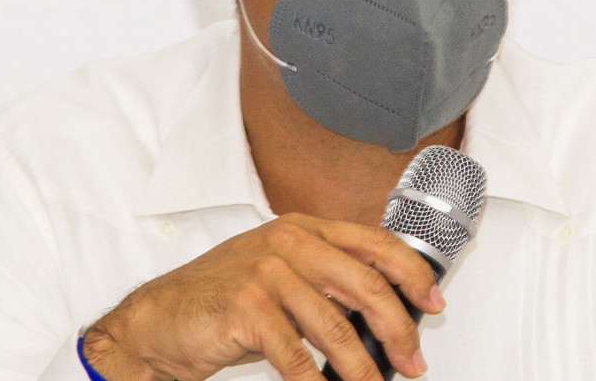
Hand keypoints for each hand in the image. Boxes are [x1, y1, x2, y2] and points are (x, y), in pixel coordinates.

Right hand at [82, 212, 444, 380]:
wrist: (162, 317)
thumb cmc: (224, 297)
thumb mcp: (282, 275)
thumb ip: (327, 281)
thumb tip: (382, 312)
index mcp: (304, 228)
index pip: (374, 242)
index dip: (411, 272)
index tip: (433, 302)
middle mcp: (289, 242)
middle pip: (365, 284)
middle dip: (398, 328)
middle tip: (413, 360)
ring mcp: (268, 271)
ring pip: (336, 326)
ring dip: (363, 367)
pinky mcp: (247, 306)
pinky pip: (296, 356)